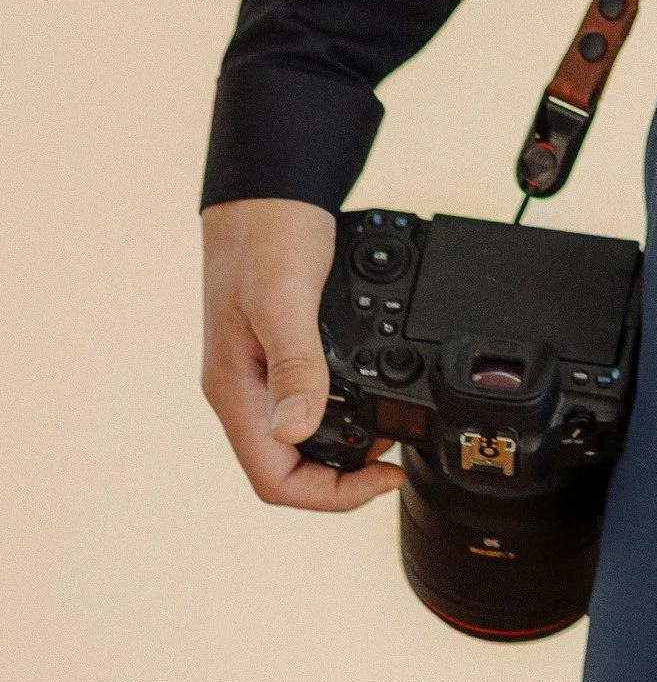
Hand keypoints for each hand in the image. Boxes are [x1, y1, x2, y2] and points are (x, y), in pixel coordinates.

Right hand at [201, 198, 399, 510]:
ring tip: (392, 430)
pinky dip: (345, 407)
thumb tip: (296, 431)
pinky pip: (310, 398)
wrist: (268, 187)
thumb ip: (294, 363)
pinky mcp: (280, 350)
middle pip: (288, 467)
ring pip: (300, 436)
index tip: (385, 477)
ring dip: (345, 444)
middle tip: (396, 455)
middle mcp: (243, 389)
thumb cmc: (267, 233)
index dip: (331, 494)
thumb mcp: (284, 297)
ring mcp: (260, 371)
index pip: (274, 478)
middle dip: (343, 475)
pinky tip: (375, 389)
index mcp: (235, 389)